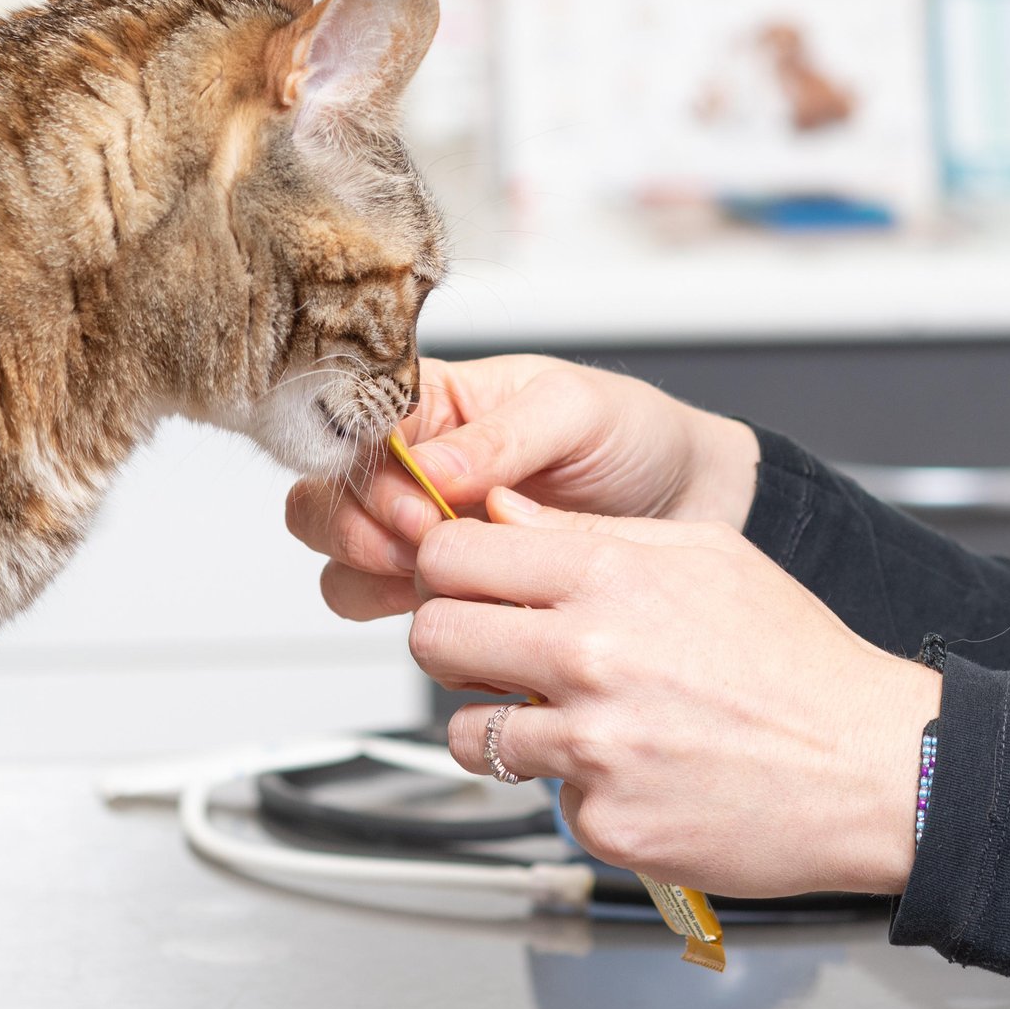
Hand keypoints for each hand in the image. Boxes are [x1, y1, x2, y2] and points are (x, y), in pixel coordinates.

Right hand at [285, 355, 760, 620]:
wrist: (688, 504)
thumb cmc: (634, 439)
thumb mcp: (579, 413)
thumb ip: (502, 437)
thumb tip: (429, 466)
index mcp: (432, 400)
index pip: (352, 429)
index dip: (371, 473)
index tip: (426, 503)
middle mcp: (408, 463)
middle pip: (321, 495)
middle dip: (361, 528)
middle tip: (430, 545)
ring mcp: (413, 525)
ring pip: (334, 554)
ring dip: (371, 572)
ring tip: (440, 579)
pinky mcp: (434, 581)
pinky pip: (369, 598)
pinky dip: (392, 608)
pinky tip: (451, 602)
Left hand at [415, 489, 939, 897]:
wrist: (878, 769)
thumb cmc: (798, 662)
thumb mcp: (705, 555)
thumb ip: (587, 529)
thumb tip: (498, 507)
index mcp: (609, 576)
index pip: (450, 555)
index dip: (445, 569)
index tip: (462, 585)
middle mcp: (590, 656)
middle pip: (433, 638)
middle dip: (451, 645)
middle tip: (490, 655)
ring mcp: (593, 745)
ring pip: (465, 730)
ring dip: (498, 726)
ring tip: (561, 720)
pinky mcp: (605, 819)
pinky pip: (543, 796)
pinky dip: (576, 788)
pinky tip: (631, 771)